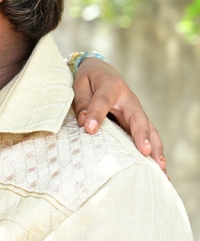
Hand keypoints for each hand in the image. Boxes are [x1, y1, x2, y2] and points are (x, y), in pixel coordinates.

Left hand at [72, 57, 166, 172]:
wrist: (102, 71)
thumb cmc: (90, 79)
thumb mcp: (80, 84)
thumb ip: (82, 102)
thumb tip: (84, 123)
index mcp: (111, 86)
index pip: (104, 101)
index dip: (97, 114)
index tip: (89, 129)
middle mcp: (129, 99)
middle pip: (138, 117)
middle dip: (142, 135)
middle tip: (145, 152)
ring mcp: (136, 111)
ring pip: (149, 129)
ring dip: (155, 148)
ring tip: (159, 167)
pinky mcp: (137, 122)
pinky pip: (148, 136)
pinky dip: (154, 152)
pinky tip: (159, 169)